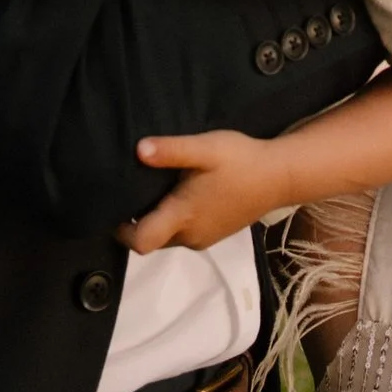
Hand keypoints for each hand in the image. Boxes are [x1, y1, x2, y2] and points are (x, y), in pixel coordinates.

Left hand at [122, 131, 291, 250]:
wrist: (279, 176)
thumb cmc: (241, 161)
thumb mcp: (205, 148)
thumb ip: (171, 150)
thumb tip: (138, 150)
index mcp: (183, 217)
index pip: (141, 242)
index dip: (120, 231)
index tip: (112, 208)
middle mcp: (190, 236)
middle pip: (151, 240)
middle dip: (136, 222)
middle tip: (129, 189)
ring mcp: (204, 238)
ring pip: (168, 236)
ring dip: (157, 219)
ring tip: (152, 188)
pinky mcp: (215, 234)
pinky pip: (184, 233)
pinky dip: (175, 219)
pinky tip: (178, 192)